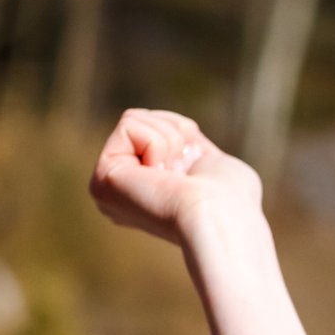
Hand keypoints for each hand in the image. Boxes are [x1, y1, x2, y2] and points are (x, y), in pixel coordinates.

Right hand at [89, 108, 262, 248]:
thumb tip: (178, 150)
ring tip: (177, 178)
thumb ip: (192, 152)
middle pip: (142, 118)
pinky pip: (128, 125)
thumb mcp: (215, 164)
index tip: (197, 168)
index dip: (184, 135)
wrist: (223, 216)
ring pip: (133, 118)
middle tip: (186, 173)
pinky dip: (157, 144)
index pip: (157, 127)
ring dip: (169, 140)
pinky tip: (163, 177)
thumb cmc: (232, 199)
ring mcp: (110, 187)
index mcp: (149, 189)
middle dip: (174, 133)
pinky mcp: (103, 178)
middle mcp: (125, 191)